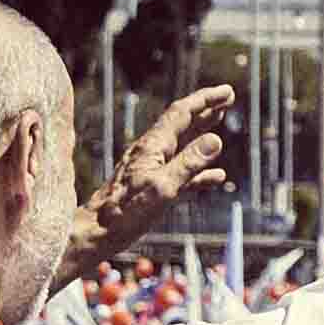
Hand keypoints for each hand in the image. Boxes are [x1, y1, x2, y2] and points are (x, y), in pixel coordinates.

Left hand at [69, 85, 237, 269]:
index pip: (182, 113)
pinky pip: (182, 174)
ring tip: (220, 123)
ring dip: (203, 133)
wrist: (96, 233)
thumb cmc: (124, 212)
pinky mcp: (152, 188)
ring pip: (182, 146)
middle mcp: (151, 152)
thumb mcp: (162, 187)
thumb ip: (189, 163)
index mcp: (153, 146)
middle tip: (227, 98)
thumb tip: (216, 140)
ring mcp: (151, 169)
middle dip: (205, 109)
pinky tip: (216, 176)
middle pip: (182, 124)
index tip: (227, 92)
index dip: (205, 100)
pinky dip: (200, 171)